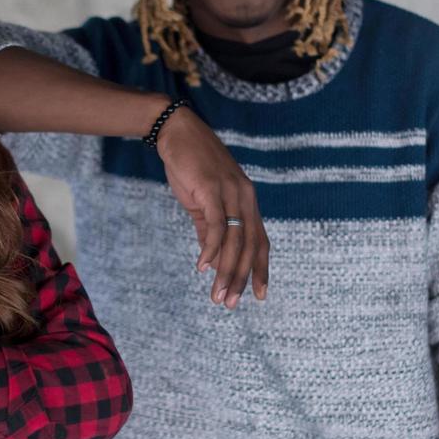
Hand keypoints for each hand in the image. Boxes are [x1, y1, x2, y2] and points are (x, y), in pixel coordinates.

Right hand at [155, 108, 269, 307]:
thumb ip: (208, 230)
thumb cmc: (191, 167)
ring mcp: (231, 194)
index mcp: (247, 202)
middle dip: (242, 278)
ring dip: (226, 272)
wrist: (177, 134)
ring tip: (216, 295)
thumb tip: (212, 261)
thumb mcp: (203, 203)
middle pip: (250, 246)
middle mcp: (245, 199)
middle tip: (230, 304)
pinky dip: (210, 249)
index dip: (261, 270)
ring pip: (235, 241)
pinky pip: (216, 226)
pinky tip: (202, 267)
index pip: (260, 242)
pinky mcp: (212, 190)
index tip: (259, 295)